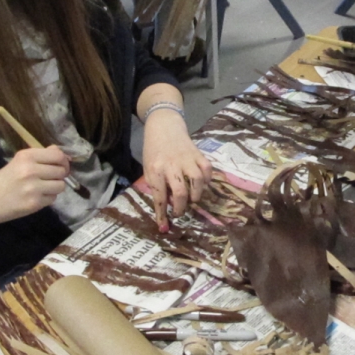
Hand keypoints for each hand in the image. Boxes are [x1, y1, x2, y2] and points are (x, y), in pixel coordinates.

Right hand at [0, 146, 69, 229]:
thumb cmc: (4, 180)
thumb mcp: (19, 162)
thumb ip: (41, 156)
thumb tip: (63, 154)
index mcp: (26, 156)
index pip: (57, 155)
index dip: (63, 160)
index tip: (60, 165)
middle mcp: (30, 170)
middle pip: (61, 170)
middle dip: (59, 175)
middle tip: (50, 178)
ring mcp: (33, 188)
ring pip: (61, 185)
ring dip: (55, 187)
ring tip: (43, 188)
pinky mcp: (34, 203)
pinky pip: (53, 198)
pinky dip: (48, 198)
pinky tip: (36, 197)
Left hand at [141, 109, 212, 230]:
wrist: (164, 126)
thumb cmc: (154, 150)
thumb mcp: (148, 168)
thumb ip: (156, 185)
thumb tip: (167, 205)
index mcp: (156, 169)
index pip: (159, 196)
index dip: (161, 214)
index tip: (164, 227)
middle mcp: (172, 165)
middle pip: (180, 192)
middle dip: (181, 208)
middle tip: (179, 212)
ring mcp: (188, 159)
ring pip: (197, 183)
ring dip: (195, 196)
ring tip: (191, 199)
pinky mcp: (200, 155)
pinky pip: (207, 172)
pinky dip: (206, 182)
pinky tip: (200, 184)